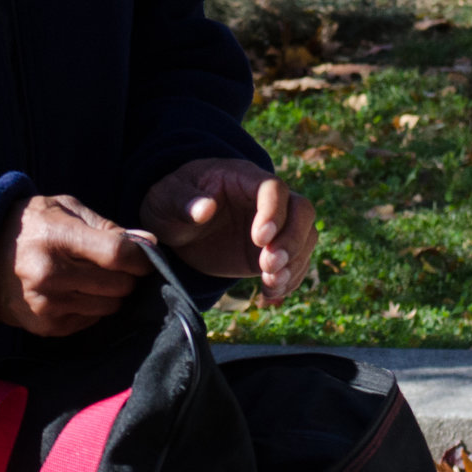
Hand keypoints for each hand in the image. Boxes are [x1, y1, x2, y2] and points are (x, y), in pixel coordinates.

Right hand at [0, 194, 152, 336]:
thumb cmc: (28, 225)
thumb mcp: (64, 209)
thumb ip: (107, 227)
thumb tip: (148, 242)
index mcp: (57, 237)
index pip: (117, 254)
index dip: (140, 257)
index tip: (145, 256)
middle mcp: (51, 275)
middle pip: (118, 285)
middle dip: (125, 275)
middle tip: (113, 264)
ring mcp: (47, 305)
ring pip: (109, 307)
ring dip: (109, 293)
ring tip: (89, 277)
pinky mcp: (45, 326)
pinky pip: (90, 321)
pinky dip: (90, 308)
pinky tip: (72, 291)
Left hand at [138, 158, 316, 303]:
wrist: (175, 226)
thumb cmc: (170, 203)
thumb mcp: (165, 199)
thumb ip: (182, 201)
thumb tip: (204, 208)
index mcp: (242, 178)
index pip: (273, 188)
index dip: (273, 212)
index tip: (259, 239)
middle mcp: (266, 199)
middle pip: (301, 209)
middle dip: (292, 240)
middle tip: (267, 266)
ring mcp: (274, 225)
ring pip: (305, 235)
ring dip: (295, 262)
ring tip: (271, 283)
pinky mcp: (272, 250)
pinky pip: (297, 261)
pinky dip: (290, 279)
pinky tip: (271, 294)